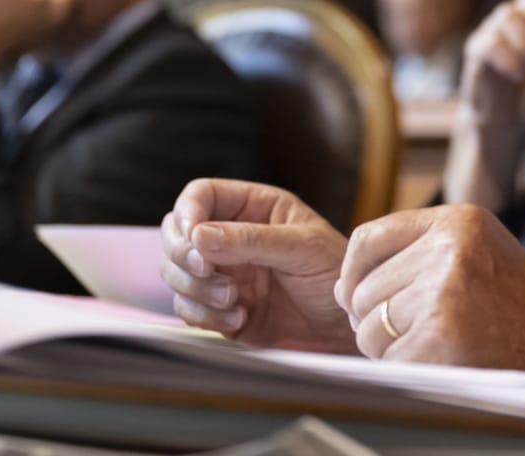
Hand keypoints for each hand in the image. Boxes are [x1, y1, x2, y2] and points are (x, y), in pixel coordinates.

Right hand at [160, 178, 356, 353]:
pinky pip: (189, 309)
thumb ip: (251, 240)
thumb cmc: (336, 277)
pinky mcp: (220, 311)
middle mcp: (232, 238)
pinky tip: (239, 317)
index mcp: (254, 208)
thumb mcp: (302, 249)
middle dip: (183, 255)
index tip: (193, 237)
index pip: (201, 195)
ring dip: (195, 288)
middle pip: (177, 234)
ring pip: (175, 273)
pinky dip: (204, 316)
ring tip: (234, 300)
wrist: (349, 329)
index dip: (187, 212)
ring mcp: (224, 275)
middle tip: (207, 271)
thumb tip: (198, 235)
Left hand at [334, 204, 524, 379]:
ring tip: (433, 342)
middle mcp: (448, 250)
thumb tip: (342, 286)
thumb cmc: (518, 304)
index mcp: (457, 221)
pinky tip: (440, 360)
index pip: (368, 238)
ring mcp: (442, 293)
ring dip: (389, 345)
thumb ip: (416, 253)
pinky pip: (386, 358)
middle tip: (418, 328)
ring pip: (369, 326)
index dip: (354, 271)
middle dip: (377, 317)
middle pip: (363, 289)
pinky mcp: (439, 337)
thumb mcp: (478, 250)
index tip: (358, 294)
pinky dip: (404, 368)